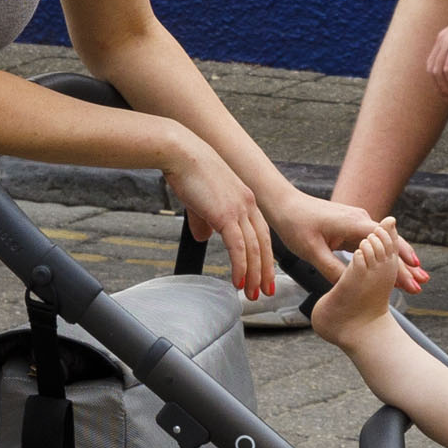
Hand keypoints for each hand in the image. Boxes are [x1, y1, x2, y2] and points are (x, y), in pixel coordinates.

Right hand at [162, 137, 277, 300]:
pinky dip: (240, 267)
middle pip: (263, 245)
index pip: (261, 234)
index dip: (265, 256)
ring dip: (254, 275)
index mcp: (245, 199)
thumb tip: (204, 237)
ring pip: (254, 249)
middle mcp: (248, 205)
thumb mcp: (201, 200)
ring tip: (252, 294)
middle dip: (265, 272)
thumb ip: (205, 220)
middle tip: (265, 292)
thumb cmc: (188, 171)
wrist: (181, 153)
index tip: (266, 273)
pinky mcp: (226, 215)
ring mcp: (239, 210)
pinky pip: (238, 247)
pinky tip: (239, 281)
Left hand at [277, 197, 418, 297]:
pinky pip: (372, 246)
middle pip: (389, 246)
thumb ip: (332, 269)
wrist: (284, 204)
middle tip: (421, 285)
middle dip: (406, 266)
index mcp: (353, 222)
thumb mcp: (311, 251)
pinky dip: (384, 259)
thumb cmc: (295, 224)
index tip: (412, 279)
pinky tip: (395, 270)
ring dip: (398, 263)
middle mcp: (360, 220)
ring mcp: (357, 223)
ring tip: (417, 280)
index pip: (384, 245)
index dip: (399, 263)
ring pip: (383, 246)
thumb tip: (350, 288)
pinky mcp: (351, 229)